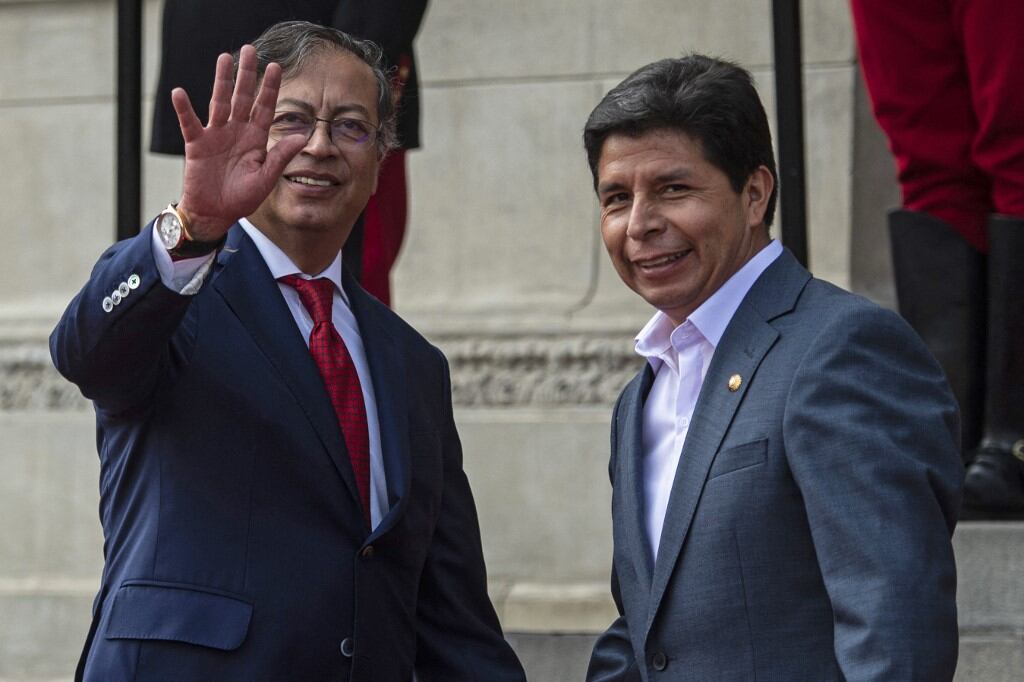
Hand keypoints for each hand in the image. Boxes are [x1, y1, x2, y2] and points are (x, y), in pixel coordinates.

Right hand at [172, 45, 306, 239]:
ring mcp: (216, 135)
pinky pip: (190, 123)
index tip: (276, 66)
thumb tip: (301, 137)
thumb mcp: (266, 178)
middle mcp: (237, 131)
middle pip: (242, 97)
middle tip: (249, 49)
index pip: (265, 108)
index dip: (270, 88)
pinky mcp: (197, 145)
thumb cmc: (242, 197)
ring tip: (224, 58)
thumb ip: (281, 156)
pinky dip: (184, 109)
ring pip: (219, 102)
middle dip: (247, 74)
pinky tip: (179, 92)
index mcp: (256, 139)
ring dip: (222, 81)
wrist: (216, 213)